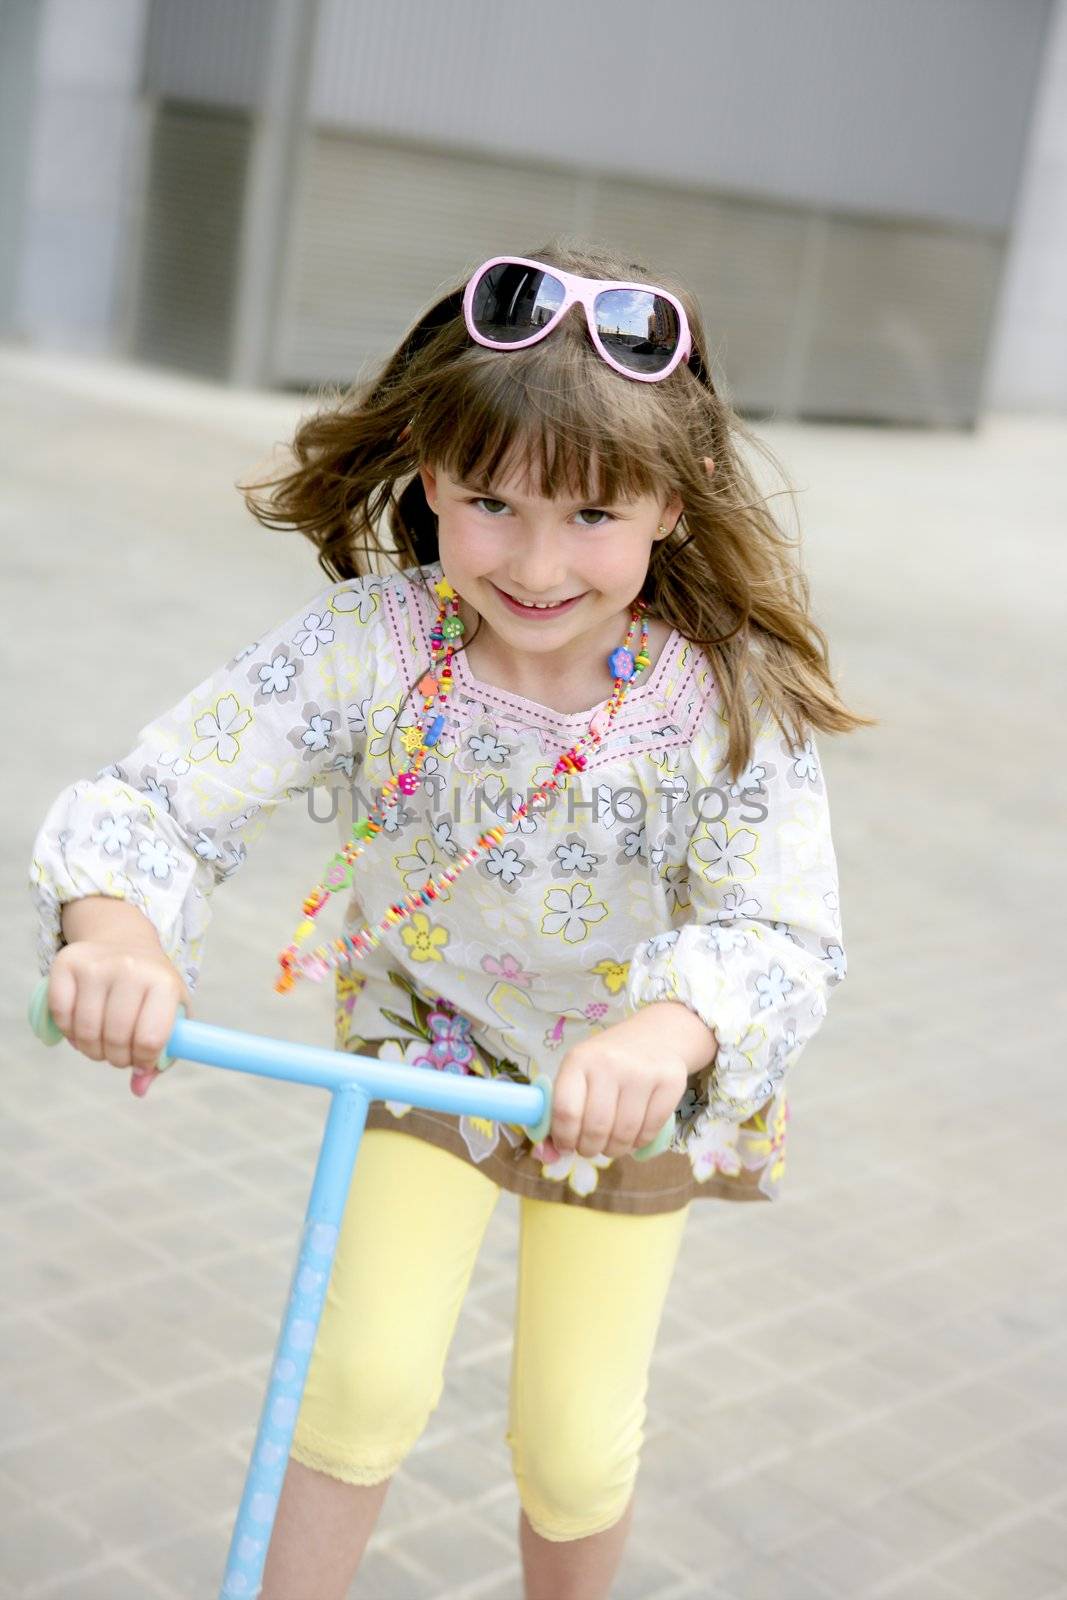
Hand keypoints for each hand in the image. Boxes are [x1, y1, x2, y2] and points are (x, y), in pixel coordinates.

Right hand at [47, 938, 191, 1096]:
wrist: (124, 941)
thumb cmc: (150, 988)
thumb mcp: (169, 1013)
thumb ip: (161, 1056)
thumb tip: (139, 1088)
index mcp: (164, 983)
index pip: (150, 1039)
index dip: (143, 1061)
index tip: (141, 1060)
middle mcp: (131, 968)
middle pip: (115, 1038)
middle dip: (116, 1059)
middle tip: (119, 1056)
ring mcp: (97, 964)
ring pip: (85, 1030)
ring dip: (91, 1049)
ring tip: (101, 1045)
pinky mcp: (66, 963)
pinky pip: (60, 1014)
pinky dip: (68, 1031)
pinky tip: (81, 1028)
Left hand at [549, 1020, 687, 1158]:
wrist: (654, 1036)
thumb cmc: (605, 1064)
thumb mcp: (576, 1077)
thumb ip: (557, 1118)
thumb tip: (548, 1157)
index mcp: (578, 1060)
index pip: (565, 1111)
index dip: (564, 1138)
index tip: (566, 1145)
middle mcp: (610, 1063)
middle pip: (596, 1128)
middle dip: (589, 1148)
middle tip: (590, 1147)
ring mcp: (642, 1072)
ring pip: (624, 1134)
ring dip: (614, 1149)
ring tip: (611, 1143)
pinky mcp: (669, 1082)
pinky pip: (649, 1131)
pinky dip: (638, 1143)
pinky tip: (633, 1134)